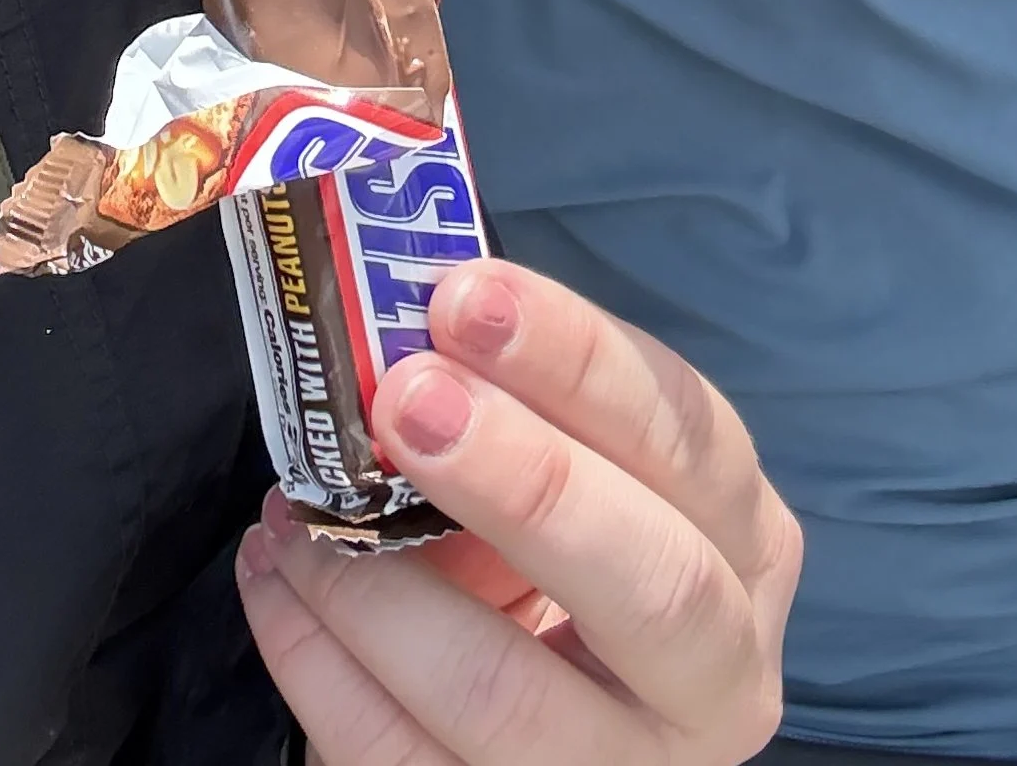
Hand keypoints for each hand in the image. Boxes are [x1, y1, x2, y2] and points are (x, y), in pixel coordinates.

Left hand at [234, 261, 799, 765]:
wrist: (555, 717)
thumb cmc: (556, 543)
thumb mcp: (574, 462)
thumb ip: (513, 394)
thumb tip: (392, 317)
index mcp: (743, 541)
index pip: (683, 433)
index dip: (574, 357)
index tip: (459, 295)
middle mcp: (718, 670)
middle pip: (650, 583)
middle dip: (522, 481)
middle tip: (404, 399)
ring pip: (502, 698)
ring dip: (370, 590)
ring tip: (290, 509)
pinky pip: (398, 763)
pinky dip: (315, 664)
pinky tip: (273, 580)